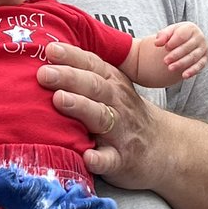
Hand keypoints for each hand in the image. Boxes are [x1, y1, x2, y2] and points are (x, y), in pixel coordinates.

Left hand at [36, 40, 170, 187]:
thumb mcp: (112, 87)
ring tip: (59, 100)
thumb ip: (85, 72)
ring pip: (100, 116)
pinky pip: (110, 159)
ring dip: (80, 107)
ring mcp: (120, 132)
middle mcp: (117, 103)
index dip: (71, 56)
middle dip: (68, 77)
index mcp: (112, 83)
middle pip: (93, 86)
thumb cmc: (125, 113)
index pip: (91, 64)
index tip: (50, 48)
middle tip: (44, 73)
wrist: (164, 147)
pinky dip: (99, 159)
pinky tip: (87, 157)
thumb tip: (47, 52)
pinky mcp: (122, 160)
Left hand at [155, 22, 207, 78]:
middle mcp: (200, 37)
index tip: (165, 48)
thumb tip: (157, 43)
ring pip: (193, 57)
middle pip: (187, 47)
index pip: (181, 35)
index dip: (173, 42)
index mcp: (191, 28)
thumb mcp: (170, 32)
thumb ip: (162, 35)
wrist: (189, 41)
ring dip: (182, 63)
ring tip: (170, 68)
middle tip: (165, 61)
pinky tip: (184, 76)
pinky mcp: (205, 59)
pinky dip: (192, 71)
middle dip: (176, 55)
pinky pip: (200, 65)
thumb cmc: (177, 36)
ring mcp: (204, 48)